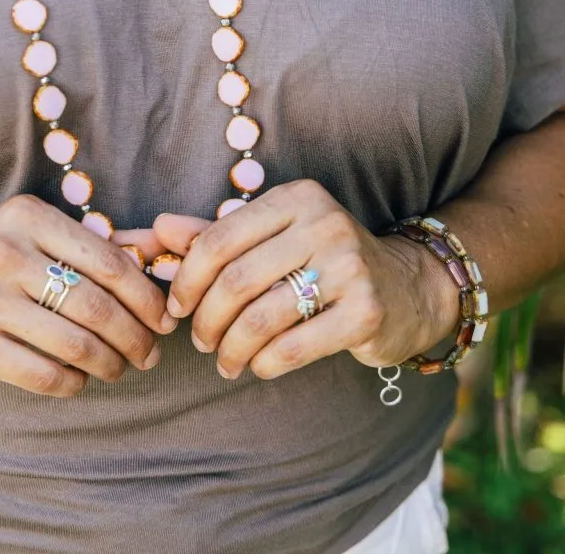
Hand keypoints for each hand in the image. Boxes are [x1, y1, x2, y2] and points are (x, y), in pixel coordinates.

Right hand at [0, 195, 175, 396]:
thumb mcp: (26, 231)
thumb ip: (88, 242)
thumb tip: (158, 251)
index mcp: (29, 217)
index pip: (109, 261)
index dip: (147, 296)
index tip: (163, 317)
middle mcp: (7, 253)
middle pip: (98, 305)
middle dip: (137, 337)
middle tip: (151, 353)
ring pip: (76, 343)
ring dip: (110, 364)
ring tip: (120, 368)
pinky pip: (43, 372)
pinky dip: (73, 382)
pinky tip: (79, 380)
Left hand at [152, 180, 458, 379]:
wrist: (406, 287)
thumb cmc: (324, 261)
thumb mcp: (273, 238)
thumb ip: (215, 234)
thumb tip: (158, 229)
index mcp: (295, 198)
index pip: (219, 239)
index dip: (187, 280)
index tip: (176, 308)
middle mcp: (324, 223)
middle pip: (236, 280)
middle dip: (206, 319)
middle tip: (199, 341)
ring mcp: (349, 266)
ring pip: (262, 316)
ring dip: (232, 348)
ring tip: (225, 361)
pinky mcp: (366, 310)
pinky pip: (293, 346)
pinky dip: (264, 362)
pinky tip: (257, 366)